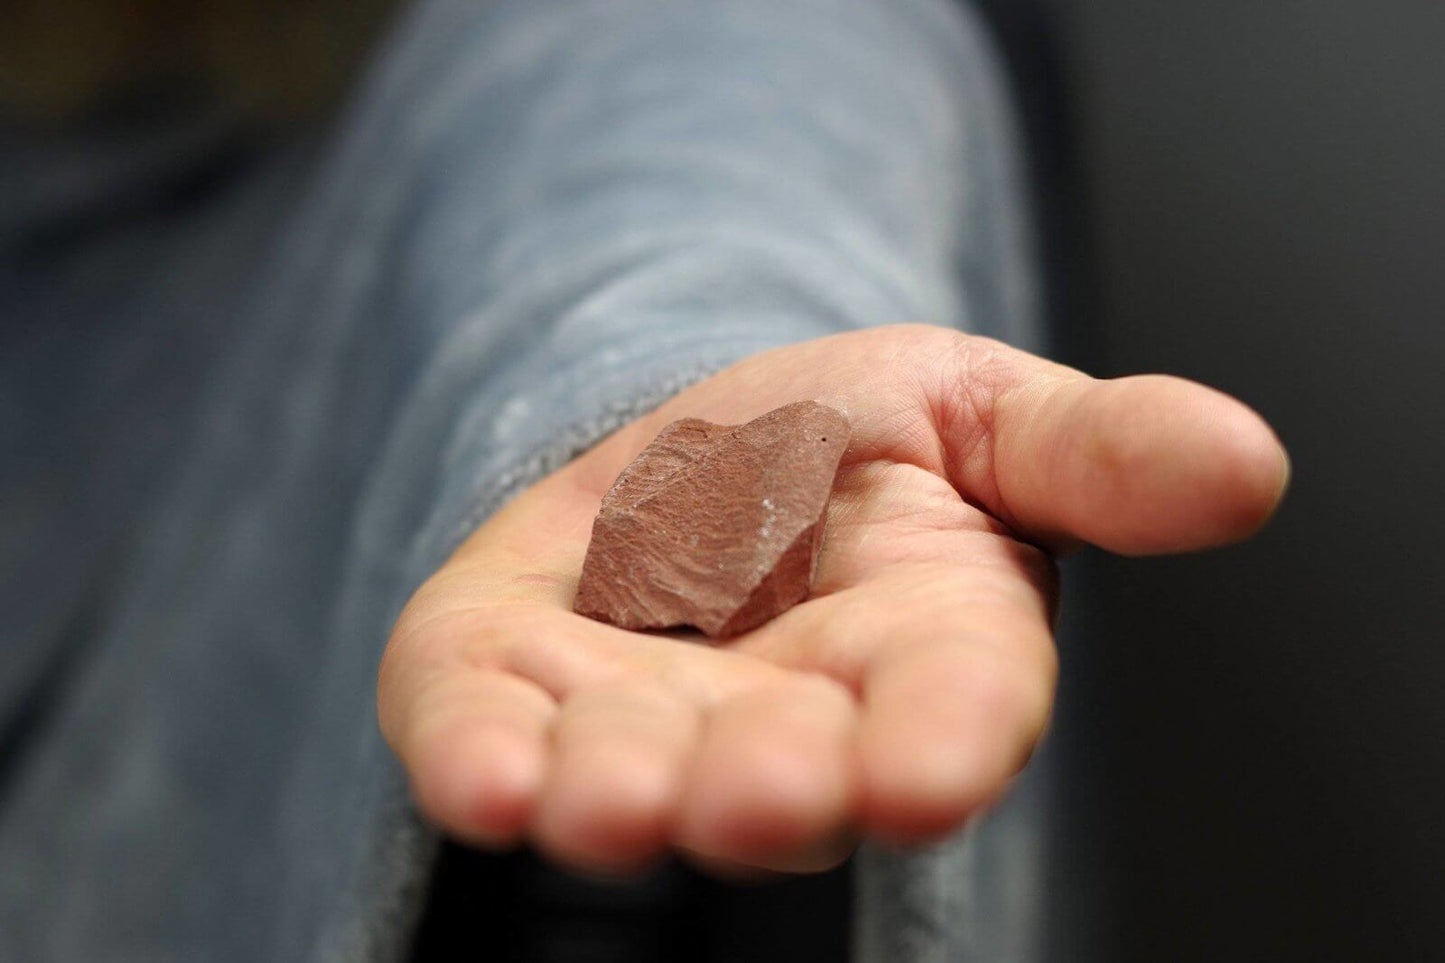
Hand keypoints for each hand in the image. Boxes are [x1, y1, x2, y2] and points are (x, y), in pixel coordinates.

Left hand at [378, 325, 1287, 874]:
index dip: (940, 742)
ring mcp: (643, 714)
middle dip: (773, 789)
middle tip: (763, 795)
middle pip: (786, 773)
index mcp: (921, 651)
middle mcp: (786, 717)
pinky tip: (482, 779)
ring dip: (619, 791)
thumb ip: (1094, 453)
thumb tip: (1244, 463)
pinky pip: (488, 738)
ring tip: (602, 799)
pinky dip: (480, 760)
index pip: (949, 710)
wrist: (696, 446)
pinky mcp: (515, 686)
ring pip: (632, 774)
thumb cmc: (852, 444)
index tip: (927, 768)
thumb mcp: (981, 412)